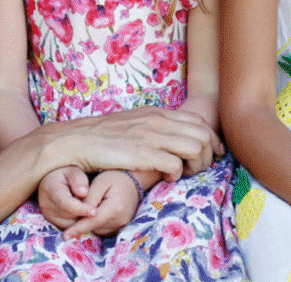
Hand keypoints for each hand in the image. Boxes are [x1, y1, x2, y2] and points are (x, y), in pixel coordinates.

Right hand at [37, 166, 95, 229]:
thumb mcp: (74, 171)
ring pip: (69, 224)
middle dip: (83, 213)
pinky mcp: (51, 221)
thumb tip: (83, 193)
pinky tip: (82, 211)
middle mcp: (46, 203)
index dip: (81, 209)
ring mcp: (47, 214)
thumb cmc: (66, 173)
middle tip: (95, 204)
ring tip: (88, 205)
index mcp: (50, 188)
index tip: (94, 211)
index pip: (66, 203)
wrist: (54, 179)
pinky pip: (68, 226)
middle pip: (69, 215)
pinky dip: (77, 221)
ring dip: (80, 218)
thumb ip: (79, 180)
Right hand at [45, 106, 222, 181]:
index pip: (199, 121)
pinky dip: (177, 175)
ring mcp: (152, 136)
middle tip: (197, 169)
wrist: (76, 140)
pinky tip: (166, 179)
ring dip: (195, 165)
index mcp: (157, 113)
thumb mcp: (134, 123)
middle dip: (208, 154)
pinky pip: (176, 164)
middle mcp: (158, 121)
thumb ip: (154, 126)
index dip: (212, 139)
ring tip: (182, 174)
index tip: (214, 154)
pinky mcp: (143, 154)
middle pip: (204, 134)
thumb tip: (173, 135)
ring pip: (196, 148)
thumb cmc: (103, 136)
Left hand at [62, 170, 139, 238]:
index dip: (78, 229)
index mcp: (115, 207)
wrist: (134, 181)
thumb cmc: (115, 178)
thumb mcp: (101, 182)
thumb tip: (79, 213)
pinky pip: (103, 229)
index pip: (93, 221)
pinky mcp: (121, 227)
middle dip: (84, 220)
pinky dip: (98, 223)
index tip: (65, 236)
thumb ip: (89, 197)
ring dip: (91, 221)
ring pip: (98, 229)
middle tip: (82, 205)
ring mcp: (122, 225)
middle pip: (94, 226)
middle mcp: (120, 220)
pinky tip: (99, 210)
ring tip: (95, 204)